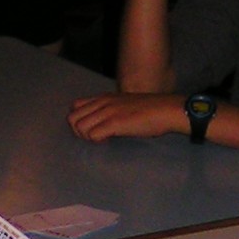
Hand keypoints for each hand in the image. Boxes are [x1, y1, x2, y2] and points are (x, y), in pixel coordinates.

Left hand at [68, 92, 182, 141]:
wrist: (165, 110)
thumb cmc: (150, 109)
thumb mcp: (125, 104)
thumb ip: (112, 109)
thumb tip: (103, 122)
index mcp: (104, 98)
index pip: (75, 106)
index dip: (79, 120)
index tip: (92, 127)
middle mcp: (102, 103)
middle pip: (72, 118)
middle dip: (79, 131)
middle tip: (94, 136)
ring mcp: (108, 112)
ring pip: (79, 127)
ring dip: (87, 137)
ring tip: (102, 138)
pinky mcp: (114, 123)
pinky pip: (92, 135)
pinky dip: (97, 141)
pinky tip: (108, 140)